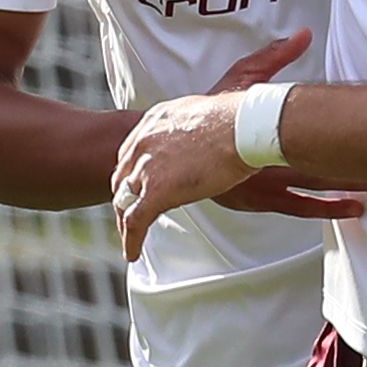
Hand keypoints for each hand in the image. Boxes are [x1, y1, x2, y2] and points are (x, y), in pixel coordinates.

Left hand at [112, 92, 249, 256]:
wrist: (244, 126)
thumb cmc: (239, 120)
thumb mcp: (204, 114)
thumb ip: (194, 127)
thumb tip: (207, 136)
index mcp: (155, 121)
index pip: (133, 153)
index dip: (134, 174)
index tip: (140, 187)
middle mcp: (143, 142)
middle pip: (123, 178)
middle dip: (126, 198)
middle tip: (133, 214)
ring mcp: (147, 167)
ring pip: (124, 202)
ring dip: (126, 222)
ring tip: (131, 239)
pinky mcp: (157, 190)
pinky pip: (135, 221)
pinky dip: (131, 240)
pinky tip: (133, 253)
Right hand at [193, 29, 366, 217]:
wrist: (169, 150)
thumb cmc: (209, 112)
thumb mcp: (240, 79)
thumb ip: (273, 56)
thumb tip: (304, 34)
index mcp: (262, 126)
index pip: (306, 126)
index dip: (339, 128)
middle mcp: (262, 158)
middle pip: (314, 162)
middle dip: (352, 164)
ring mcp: (261, 183)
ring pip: (311, 189)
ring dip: (345, 191)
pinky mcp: (258, 201)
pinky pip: (299, 207)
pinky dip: (326, 208)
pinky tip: (353, 210)